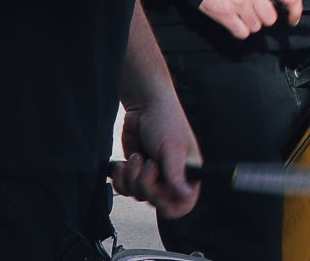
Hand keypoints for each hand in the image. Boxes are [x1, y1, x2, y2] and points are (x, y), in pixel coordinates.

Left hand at [112, 90, 199, 218]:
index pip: (182, 204)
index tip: (157, 192)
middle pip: (155, 202)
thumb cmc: (166, 121)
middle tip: (148, 163)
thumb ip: (177, 175)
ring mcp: (153, 176)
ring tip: (136, 157)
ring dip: (131, 178)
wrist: (144, 106)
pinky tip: (124, 163)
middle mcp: (171, 178)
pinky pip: (125, 189)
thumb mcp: (173, 149)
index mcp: (188, 174)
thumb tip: (186, 195)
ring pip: (138, 195)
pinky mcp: (136, 172)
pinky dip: (121, 179)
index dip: (168, 204)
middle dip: (145, 184)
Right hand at [199, 0, 302, 38]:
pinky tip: (234, 21)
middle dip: (263, 18)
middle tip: (253, 10)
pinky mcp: (225, 14)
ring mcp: (239, 4)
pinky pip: (242, 33)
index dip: (296, 10)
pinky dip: (239, 30)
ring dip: (250, 24)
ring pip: (256, 27)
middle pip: (270, 19)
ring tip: (240, 13)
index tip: (293, 18)